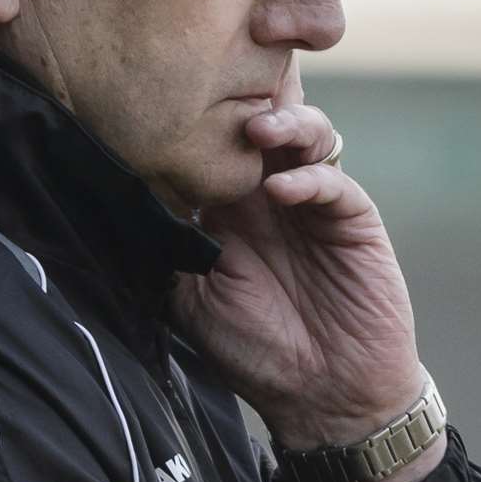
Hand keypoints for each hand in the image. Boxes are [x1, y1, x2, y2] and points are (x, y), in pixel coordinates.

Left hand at [170, 55, 429, 457]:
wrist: (325, 394)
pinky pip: (332, 179)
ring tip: (258, 131)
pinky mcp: (352, 216)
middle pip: (262, 120)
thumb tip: (128, 199)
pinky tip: (283, 191)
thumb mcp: (190, 300)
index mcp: (227, 207)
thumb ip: (170, 247)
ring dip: (283, 123)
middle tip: (227, 87)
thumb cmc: (255, 352)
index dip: (202, 114)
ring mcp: (313, 200)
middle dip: (248, 96)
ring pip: (304, 133)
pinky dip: (309, 176)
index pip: (215, 142)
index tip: (174, 93)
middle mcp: (269, 193)